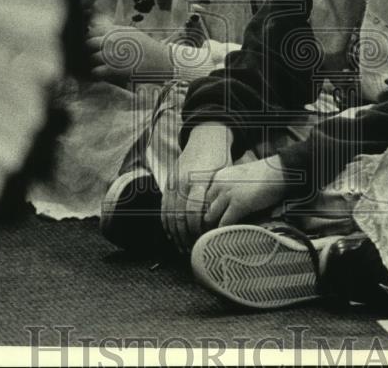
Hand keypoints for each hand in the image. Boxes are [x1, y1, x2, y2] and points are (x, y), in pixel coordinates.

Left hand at [86, 26, 172, 83]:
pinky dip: (98, 74)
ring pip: (91, 58)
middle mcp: (111, 41)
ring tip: (102, 66)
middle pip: (89, 44)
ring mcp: (111, 55)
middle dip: (91, 50)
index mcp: (116, 31)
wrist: (162, 61)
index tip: (96, 45)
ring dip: (95, 63)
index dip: (92, 38)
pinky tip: (104, 74)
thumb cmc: (147, 47)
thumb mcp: (131, 32)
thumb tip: (98, 30)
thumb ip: (115, 31)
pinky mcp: (113, 69)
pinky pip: (96, 71)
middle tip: (98, 56)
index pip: (92, 31)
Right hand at [162, 125, 232, 252]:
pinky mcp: (168, 182)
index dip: (196, 229)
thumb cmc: (220, 159)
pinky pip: (163, 206)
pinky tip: (171, 234)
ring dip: (174, 232)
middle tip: (191, 249)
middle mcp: (182, 182)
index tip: (202, 240)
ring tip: (181, 246)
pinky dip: (166, 221)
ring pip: (168, 213)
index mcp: (198, 181)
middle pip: (179, 215)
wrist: (205, 138)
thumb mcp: (223, 176)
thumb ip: (218, 198)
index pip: (193, 211)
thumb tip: (222, 222)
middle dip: (184, 235)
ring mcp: (173, 182)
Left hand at [203, 156, 289, 228]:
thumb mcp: (240, 176)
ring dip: (215, 225)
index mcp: (219, 176)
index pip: (206, 196)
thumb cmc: (263, 174)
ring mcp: (228, 195)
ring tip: (218, 234)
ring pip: (212, 215)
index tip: (212, 217)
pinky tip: (228, 234)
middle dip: (210, 217)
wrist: (277, 172)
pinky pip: (225, 222)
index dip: (209, 208)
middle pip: (206, 206)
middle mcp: (220, 185)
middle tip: (213, 228)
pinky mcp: (238, 205)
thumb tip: (226, 203)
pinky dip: (225, 229)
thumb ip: (230, 186)